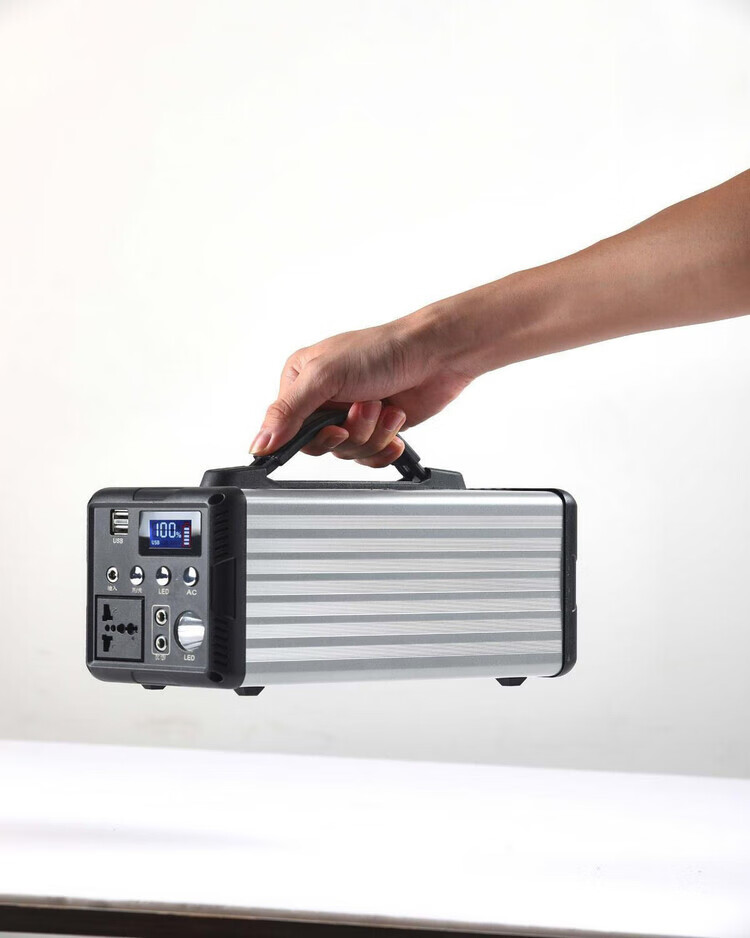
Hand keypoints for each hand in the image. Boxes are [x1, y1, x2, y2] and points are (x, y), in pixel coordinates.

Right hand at [250, 307, 475, 466]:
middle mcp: (323, 399)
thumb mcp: (324, 376)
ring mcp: (351, 415)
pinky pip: (370, 457)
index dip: (313, 436)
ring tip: (384, 406)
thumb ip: (287, 412)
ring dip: (372, 433)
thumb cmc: (381, 350)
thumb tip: (258, 442)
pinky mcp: (375, 428)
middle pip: (321, 445)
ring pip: (348, 452)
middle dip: (350, 432)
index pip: (288, 429)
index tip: (333, 428)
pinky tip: (394, 423)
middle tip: (366, 406)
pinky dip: (385, 445)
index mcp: (300, 380)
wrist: (434, 354)